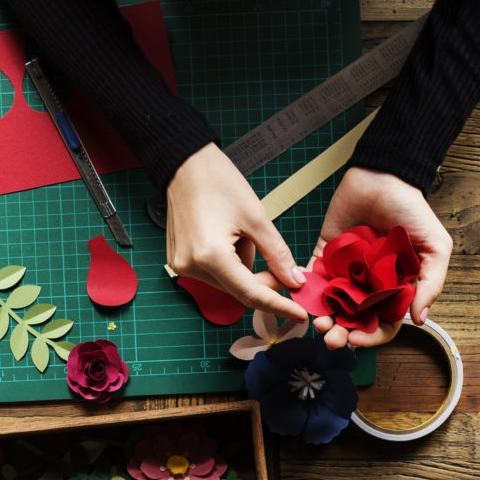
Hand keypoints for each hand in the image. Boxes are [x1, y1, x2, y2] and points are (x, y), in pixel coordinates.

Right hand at [165, 146, 308, 327]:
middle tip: (282, 264)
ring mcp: (182, 266)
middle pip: (239, 289)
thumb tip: (294, 281)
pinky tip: (227, 235)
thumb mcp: (257, 218)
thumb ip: (277, 255)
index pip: (251, 294)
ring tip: (239, 233)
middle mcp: (191, 267)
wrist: (185, 164)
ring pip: (228, 282)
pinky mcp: (179, 261)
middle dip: (263, 280)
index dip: (278, 305)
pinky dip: (229, 262)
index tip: (299, 314)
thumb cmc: (219, 183)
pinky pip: (214, 273)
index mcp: (211, 257)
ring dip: (244, 267)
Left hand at [313, 168, 449, 349]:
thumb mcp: (435, 248)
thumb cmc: (413, 212)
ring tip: (318, 323)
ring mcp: (346, 272)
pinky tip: (301, 295)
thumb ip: (430, 284)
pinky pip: (311, 277)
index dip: (371, 336)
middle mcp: (369, 286)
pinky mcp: (325, 254)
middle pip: (353, 320)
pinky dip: (304, 288)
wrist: (384, 178)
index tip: (357, 339)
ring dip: (323, 317)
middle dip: (342, 333)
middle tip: (331, 338)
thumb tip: (420, 319)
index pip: (383, 323)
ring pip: (331, 304)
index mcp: (395, 289)